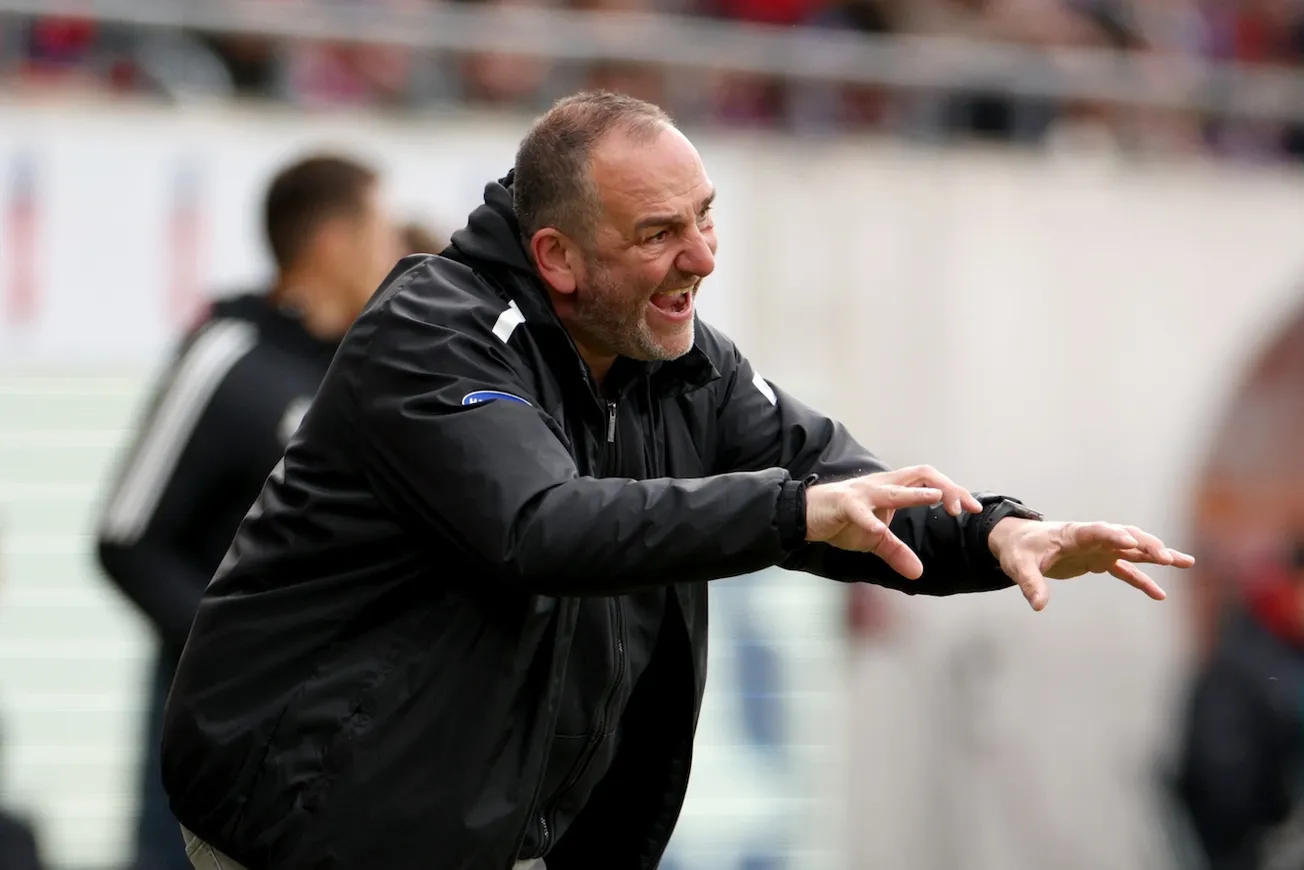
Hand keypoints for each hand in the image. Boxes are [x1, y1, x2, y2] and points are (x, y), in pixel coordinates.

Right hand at [806, 465, 982, 578]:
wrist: (804, 515)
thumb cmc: (841, 521)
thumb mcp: (874, 540)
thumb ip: (897, 553)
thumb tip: (918, 574)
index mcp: (893, 488)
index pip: (930, 481)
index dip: (952, 491)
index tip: (971, 509)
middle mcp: (882, 484)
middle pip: (921, 474)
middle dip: (946, 488)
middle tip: (963, 508)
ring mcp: (863, 492)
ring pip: (894, 489)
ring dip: (916, 494)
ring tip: (935, 498)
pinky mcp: (843, 503)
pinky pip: (859, 511)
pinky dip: (869, 520)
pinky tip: (878, 530)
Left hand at [987, 518, 1194, 610]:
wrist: (1019, 542)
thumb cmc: (1019, 550)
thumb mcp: (1019, 566)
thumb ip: (1030, 584)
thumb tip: (1039, 606)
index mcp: (1073, 533)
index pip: (1097, 531)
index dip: (1113, 535)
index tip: (1130, 542)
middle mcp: (1092, 538)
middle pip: (1125, 537)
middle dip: (1146, 545)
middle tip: (1168, 556)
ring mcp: (1099, 548)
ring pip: (1133, 550)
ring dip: (1158, 555)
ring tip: (1186, 562)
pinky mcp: (1099, 561)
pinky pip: (1126, 570)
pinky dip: (1143, 581)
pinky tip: (1160, 595)